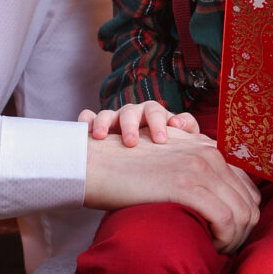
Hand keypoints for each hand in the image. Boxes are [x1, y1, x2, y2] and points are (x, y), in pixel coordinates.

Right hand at [79, 99, 200, 146]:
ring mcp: (113, 119)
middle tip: (131, 143)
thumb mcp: (180, 140)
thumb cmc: (163, 149)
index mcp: (152, 115)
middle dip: (130, 125)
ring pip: (107, 113)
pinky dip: (86, 121)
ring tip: (101, 137)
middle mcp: (132, 114)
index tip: (161, 141)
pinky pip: (88, 117)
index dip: (158, 124)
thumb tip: (179, 123)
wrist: (145, 162)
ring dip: (104, 122)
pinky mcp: (96, 127)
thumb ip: (187, 129)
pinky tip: (85, 132)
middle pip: (130, 111)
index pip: (155, 112)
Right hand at [83, 122, 260, 251]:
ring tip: (217, 252)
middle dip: (244, 233)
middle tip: (225, 251)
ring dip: (235, 240)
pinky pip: (225, 219)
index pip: (248, 187)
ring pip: (242, 213)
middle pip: (250, 202)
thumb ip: (190, 174)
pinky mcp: (187, 185)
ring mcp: (200, 168)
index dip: (245, 217)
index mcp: (207, 148)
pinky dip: (223, 239)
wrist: (95, 163)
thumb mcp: (166, 164)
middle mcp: (210, 154)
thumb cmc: (125, 172)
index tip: (229, 236)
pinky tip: (209, 247)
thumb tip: (210, 204)